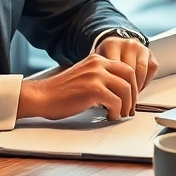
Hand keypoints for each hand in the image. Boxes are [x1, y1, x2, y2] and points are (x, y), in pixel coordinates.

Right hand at [17, 55, 137, 120]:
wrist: (42, 96)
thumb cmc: (59, 92)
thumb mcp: (84, 76)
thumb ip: (100, 77)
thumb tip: (119, 91)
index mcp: (96, 60)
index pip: (126, 68)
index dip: (132, 85)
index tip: (131, 98)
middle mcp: (98, 64)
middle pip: (130, 77)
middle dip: (133, 95)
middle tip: (130, 108)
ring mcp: (96, 76)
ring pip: (126, 90)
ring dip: (126, 106)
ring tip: (120, 114)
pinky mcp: (93, 90)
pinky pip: (116, 102)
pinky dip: (116, 112)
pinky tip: (110, 116)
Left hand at [95, 36, 158, 109]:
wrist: (114, 44)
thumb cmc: (105, 57)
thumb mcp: (97, 63)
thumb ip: (99, 74)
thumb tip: (102, 97)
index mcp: (112, 45)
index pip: (116, 68)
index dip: (115, 86)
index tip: (113, 98)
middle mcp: (128, 45)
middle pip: (130, 71)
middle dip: (127, 90)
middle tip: (123, 102)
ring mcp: (141, 48)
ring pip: (142, 72)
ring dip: (137, 88)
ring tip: (130, 98)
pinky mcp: (150, 54)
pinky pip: (151, 70)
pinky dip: (146, 82)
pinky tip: (137, 87)